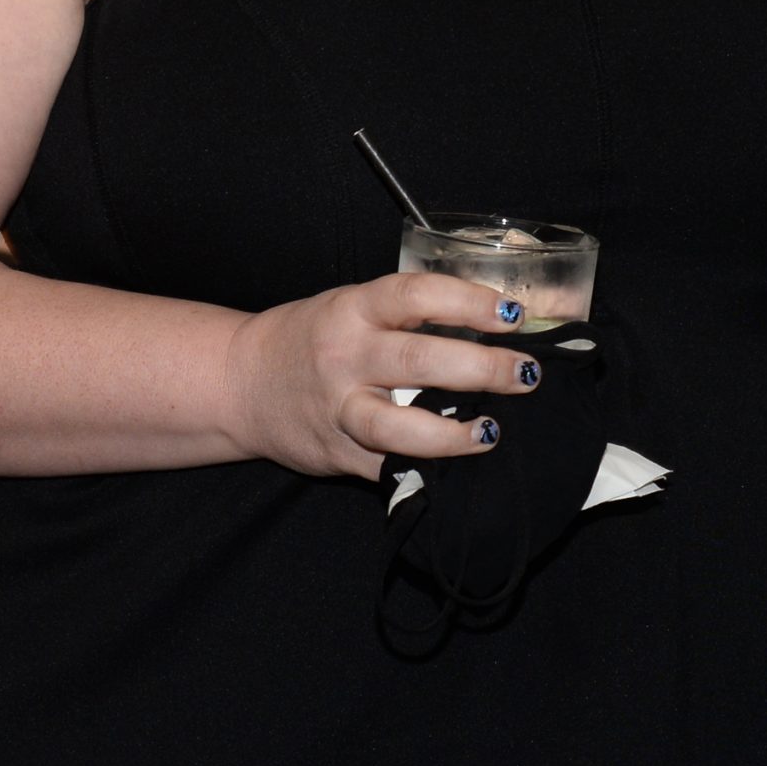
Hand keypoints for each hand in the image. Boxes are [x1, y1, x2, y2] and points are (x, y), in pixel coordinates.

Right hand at [223, 273, 542, 479]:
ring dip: (451, 433)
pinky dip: (426, 470)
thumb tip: (496, 322)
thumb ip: (409, 314)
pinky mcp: (339, 455)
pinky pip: (387, 467)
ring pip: (396, 427)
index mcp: (354, 309)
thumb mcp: (354, 306)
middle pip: (417, 361)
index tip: (512, 315)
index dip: (468, 302)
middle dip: (480, 369)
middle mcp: (345, 357)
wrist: (240, 383)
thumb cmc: (313, 337)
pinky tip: (460, 470)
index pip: (416, 296)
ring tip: (491, 433)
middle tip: (526, 374)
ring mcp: (339, 410)